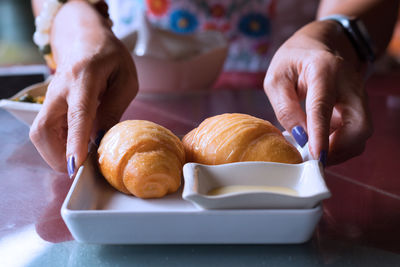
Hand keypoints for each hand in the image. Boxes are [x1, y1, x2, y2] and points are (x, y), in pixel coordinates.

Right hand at [29, 2, 137, 175]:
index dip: (76, 141)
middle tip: (81, 169)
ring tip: (81, 159)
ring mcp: (50, 97)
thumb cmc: (110, 56)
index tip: (76, 165)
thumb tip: (101, 139)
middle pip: (44, 129)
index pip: (78, 114)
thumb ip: (114, 108)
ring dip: (57, 152)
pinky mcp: (49, 104)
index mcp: (84, 77)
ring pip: (40, 133)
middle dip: (57, 156)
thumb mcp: (125, 79)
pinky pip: (46, 130)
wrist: (84, 38)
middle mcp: (60, 89)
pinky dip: (58, 144)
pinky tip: (75, 147)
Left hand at [264, 20, 372, 165]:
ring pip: (361, 134)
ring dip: (339, 150)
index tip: (315, 155)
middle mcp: (350, 83)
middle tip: (311, 159)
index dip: (320, 133)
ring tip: (313, 152)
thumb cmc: (293, 61)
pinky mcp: (359, 107)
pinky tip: (320, 144)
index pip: (323, 106)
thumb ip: (285, 108)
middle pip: (358, 126)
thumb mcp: (276, 79)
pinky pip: (356, 134)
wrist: (317, 46)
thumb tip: (300, 138)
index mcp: (323, 69)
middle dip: (337, 149)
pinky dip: (340, 145)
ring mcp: (359, 95)